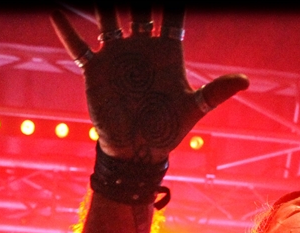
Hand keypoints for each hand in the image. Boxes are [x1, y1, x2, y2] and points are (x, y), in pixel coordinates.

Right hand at [51, 5, 248, 159]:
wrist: (138, 151)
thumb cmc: (168, 130)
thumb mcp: (193, 109)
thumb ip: (215, 92)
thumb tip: (245, 81)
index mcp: (166, 51)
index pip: (172, 15)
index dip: (173, 0)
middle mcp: (141, 47)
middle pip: (138, 8)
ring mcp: (117, 56)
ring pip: (107, 18)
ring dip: (101, 2)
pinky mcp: (96, 70)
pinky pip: (79, 46)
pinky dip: (67, 30)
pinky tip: (54, 11)